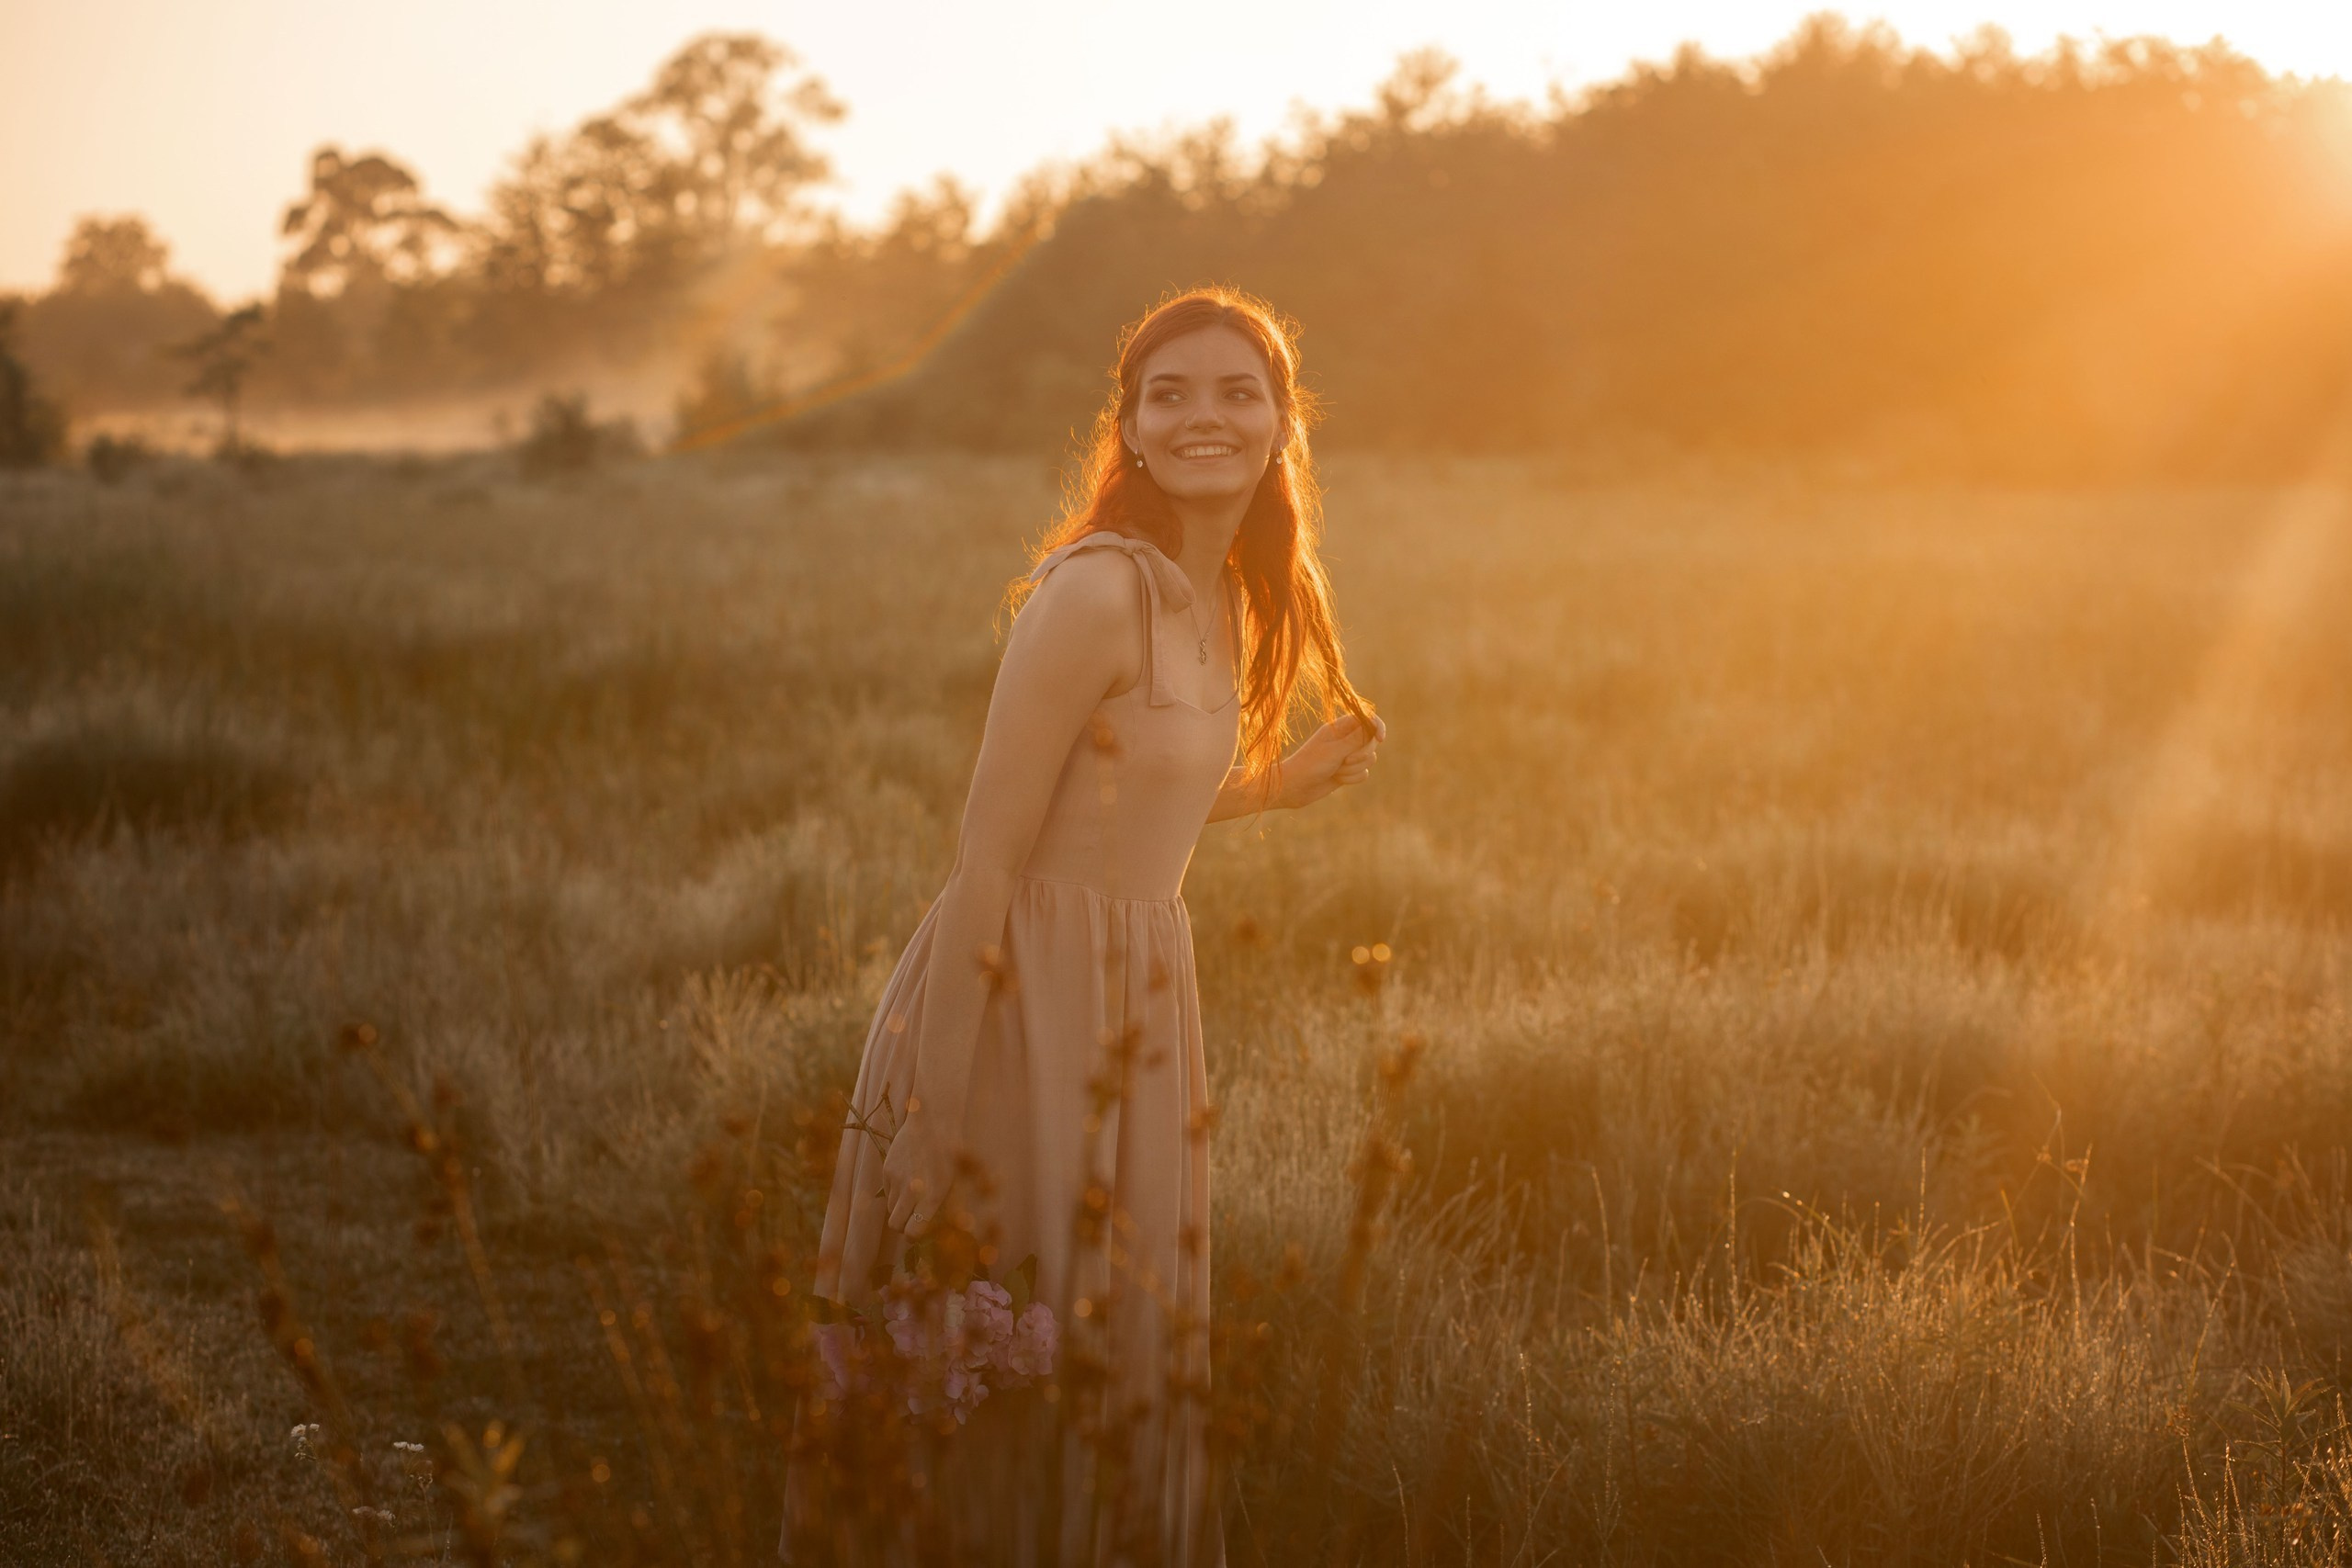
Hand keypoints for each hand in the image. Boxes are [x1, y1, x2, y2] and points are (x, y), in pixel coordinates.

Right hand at [881, 1100, 956, 1234]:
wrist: (934, 1123)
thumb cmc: (949, 1155)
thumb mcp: (950, 1184)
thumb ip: (936, 1206)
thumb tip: (924, 1226)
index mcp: (932, 1197)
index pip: (912, 1231)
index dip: (913, 1236)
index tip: (916, 1233)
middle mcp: (912, 1191)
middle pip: (895, 1225)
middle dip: (902, 1226)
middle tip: (910, 1220)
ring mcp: (897, 1180)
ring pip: (890, 1208)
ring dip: (899, 1207)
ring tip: (912, 1194)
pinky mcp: (887, 1170)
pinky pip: (887, 1191)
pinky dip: (894, 1191)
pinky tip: (907, 1176)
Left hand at [1277, 712, 1385, 810]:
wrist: (1295, 787)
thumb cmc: (1310, 765)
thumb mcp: (1335, 751)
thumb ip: (1356, 739)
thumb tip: (1373, 723)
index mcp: (1339, 727)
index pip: (1366, 719)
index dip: (1377, 726)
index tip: (1380, 739)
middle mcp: (1345, 739)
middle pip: (1371, 741)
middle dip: (1363, 753)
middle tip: (1346, 760)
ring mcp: (1347, 756)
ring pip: (1369, 759)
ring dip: (1355, 768)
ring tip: (1336, 770)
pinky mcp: (1348, 771)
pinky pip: (1364, 773)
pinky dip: (1352, 778)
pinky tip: (1337, 780)